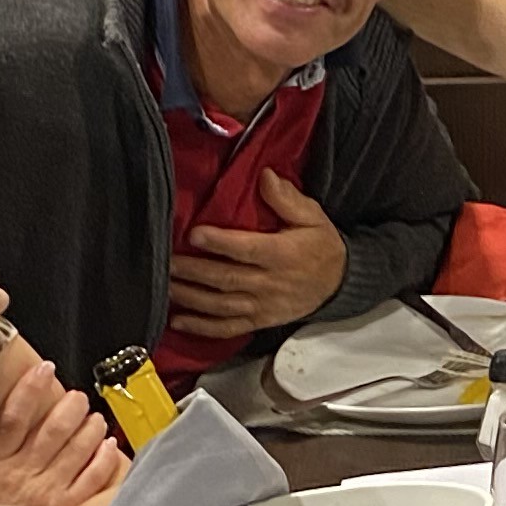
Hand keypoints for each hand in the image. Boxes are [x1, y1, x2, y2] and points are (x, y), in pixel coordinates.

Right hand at [0, 350, 121, 505]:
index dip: (30, 389)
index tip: (44, 370)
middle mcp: (23, 473)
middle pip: (53, 429)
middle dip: (71, 406)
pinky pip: (92, 479)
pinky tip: (108, 445)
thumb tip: (15, 410)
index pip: (13, 416)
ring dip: (90, 427)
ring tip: (94, 417)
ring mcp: (48, 492)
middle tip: (78, 397)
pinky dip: (104, 459)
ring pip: (77, 449)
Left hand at [163, 168, 347, 343]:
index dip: (219, 243)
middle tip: (166, 262)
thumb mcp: (312, 216)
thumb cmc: (320, 245)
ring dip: (190, 298)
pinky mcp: (259, 322)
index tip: (194, 234)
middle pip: (226, 279)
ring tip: (166, 286)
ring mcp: (263, 307)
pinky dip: (202, 327)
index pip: (246, 249)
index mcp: (282, 255)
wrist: (339, 283)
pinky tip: (178, 320)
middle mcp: (270, 283)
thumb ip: (287, 199)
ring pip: (221, 305)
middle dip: (193, 271)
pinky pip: (228, 328)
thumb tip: (265, 177)